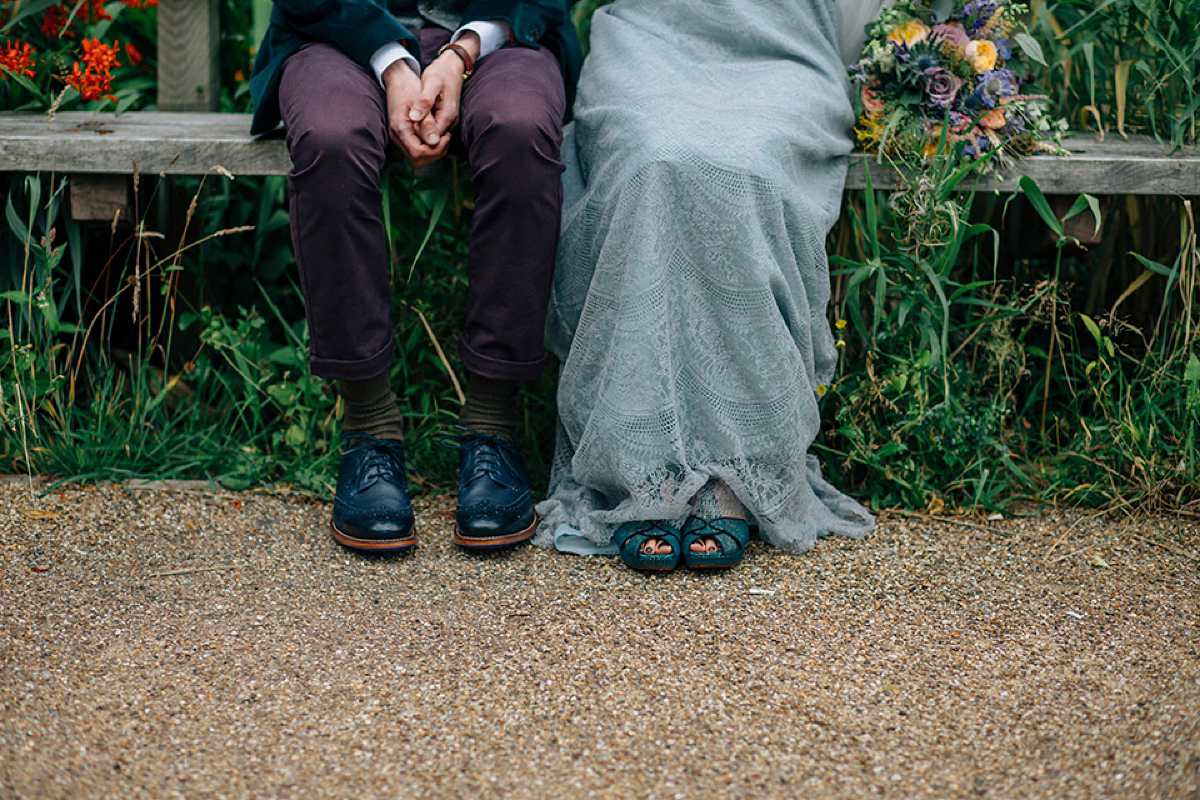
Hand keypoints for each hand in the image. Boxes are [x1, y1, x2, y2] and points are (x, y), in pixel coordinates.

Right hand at [384, 60, 444, 166]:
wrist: (398, 80)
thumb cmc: (410, 87)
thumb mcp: (421, 102)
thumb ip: (427, 122)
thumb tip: (434, 141)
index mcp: (400, 128)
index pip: (419, 153)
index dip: (435, 149)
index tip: (446, 135)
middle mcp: (396, 136)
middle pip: (418, 160)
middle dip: (435, 152)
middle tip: (446, 136)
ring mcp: (398, 138)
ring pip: (418, 159)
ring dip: (433, 151)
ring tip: (443, 135)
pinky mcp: (403, 137)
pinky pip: (417, 151)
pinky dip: (429, 147)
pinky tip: (437, 134)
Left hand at [407, 32, 480, 157]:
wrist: (451, 67)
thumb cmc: (440, 73)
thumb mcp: (430, 83)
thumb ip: (424, 102)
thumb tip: (415, 118)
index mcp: (447, 116)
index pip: (432, 141)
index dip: (418, 138)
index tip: (408, 126)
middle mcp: (451, 124)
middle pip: (434, 146)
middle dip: (419, 143)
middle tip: (407, 128)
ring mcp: (449, 124)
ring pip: (433, 142)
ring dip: (419, 139)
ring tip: (409, 124)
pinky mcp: (445, 122)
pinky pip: (433, 135)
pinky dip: (422, 133)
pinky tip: (414, 122)